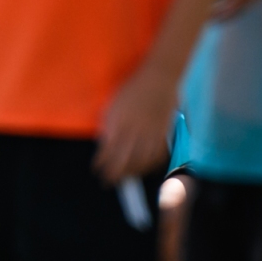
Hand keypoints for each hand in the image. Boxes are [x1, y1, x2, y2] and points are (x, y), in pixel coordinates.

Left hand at [95, 61, 175, 183]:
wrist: (159, 79)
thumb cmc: (134, 89)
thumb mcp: (114, 104)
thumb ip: (109, 124)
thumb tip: (104, 142)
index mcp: (120, 121)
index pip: (108, 149)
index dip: (102, 163)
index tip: (96, 170)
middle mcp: (136, 130)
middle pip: (123, 159)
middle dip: (114, 173)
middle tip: (107, 181)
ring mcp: (151, 133)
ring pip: (141, 161)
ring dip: (131, 173)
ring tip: (123, 178)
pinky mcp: (164, 134)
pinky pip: (157, 155)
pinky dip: (150, 166)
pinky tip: (143, 169)